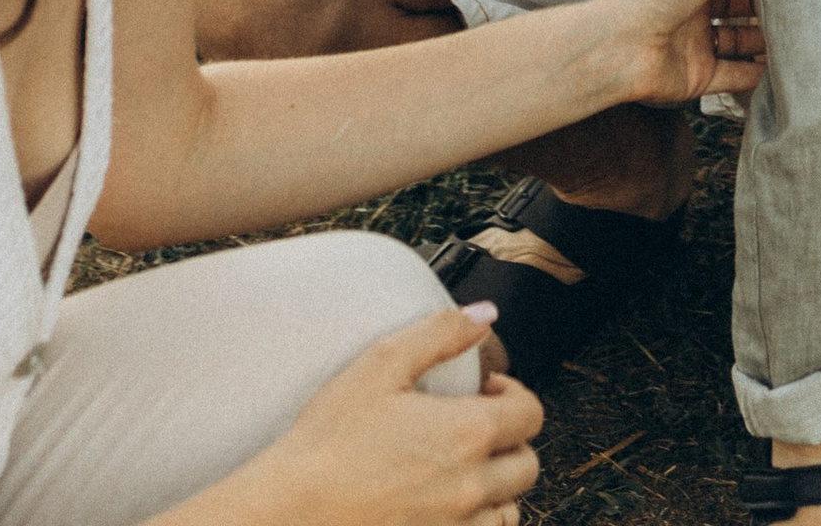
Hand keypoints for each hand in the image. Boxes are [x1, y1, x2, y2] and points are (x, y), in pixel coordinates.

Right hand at [254, 303, 541, 516]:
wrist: (289, 511)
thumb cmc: (328, 440)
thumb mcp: (381, 364)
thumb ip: (442, 333)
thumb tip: (485, 315)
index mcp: (467, 434)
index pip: (531, 415)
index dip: (513, 395)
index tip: (484, 392)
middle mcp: (470, 488)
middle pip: (527, 466)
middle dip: (509, 441)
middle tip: (473, 429)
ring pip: (508, 511)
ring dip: (497, 488)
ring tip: (461, 471)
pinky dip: (474, 522)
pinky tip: (445, 504)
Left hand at [580, 0, 813, 107]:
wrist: (618, 49)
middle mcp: (697, 4)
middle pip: (742, 1)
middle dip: (772, 0)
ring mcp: (699, 41)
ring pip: (742, 37)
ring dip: (769, 37)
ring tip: (808, 32)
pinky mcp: (701, 76)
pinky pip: (736, 75)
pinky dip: (759, 74)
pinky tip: (787, 68)